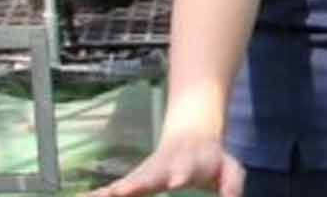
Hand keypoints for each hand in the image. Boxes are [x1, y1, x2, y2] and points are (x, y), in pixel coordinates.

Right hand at [88, 130, 244, 196]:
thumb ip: (232, 184)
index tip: (174, 181)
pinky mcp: (131, 182)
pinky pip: (110, 191)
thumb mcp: (229, 169)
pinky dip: (95, 195)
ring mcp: (143, 174)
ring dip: (109, 192)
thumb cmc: (210, 159)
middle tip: (122, 191)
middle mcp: (161, 168)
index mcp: (186, 163)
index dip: (178, 174)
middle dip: (136, 184)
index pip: (182, 169)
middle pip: (148, 176)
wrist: (190, 135)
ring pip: (124, 183)